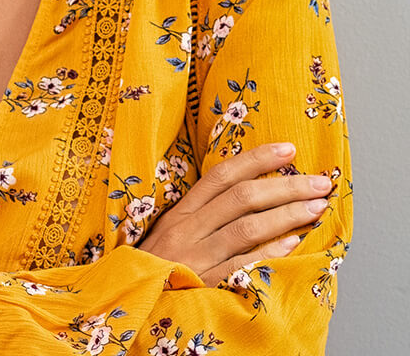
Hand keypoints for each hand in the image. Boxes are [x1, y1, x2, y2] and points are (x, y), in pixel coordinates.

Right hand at [138, 142, 331, 286]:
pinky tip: (294, 243)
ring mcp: (196, 256)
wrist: (131, 301)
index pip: (222, 175)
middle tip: (320, 182)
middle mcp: (189, 228)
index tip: (289, 150)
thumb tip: (248, 195)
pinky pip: (242, 264)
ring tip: (316, 207)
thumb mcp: (171, 232)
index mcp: (182, 211)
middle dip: (286, 186)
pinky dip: (269, 252)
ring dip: (287, 214)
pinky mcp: (205, 284)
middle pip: (242, 197)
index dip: (257, 159)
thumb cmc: (157, 267)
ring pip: (247, 227)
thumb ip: (202, 215)